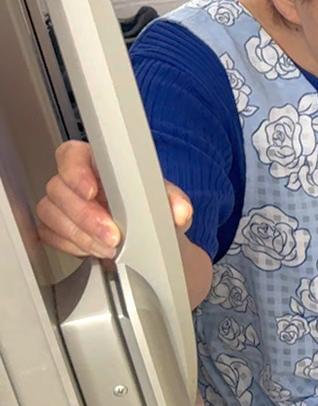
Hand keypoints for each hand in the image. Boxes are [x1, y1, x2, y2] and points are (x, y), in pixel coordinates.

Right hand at [35, 140, 192, 258]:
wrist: (149, 238)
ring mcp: (61, 204)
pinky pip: (50, 235)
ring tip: (110, 248)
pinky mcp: (55, 227)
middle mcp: (74, 180)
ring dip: (81, 236)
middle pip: (59, 190)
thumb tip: (180, 211)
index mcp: (97, 162)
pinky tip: (94, 250)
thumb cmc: (151, 209)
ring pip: (52, 214)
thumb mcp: (167, 201)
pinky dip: (73, 246)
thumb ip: (174, 201)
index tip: (91, 191)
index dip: (75, 171)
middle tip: (112, 236)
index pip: (71, 155)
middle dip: (86, 217)